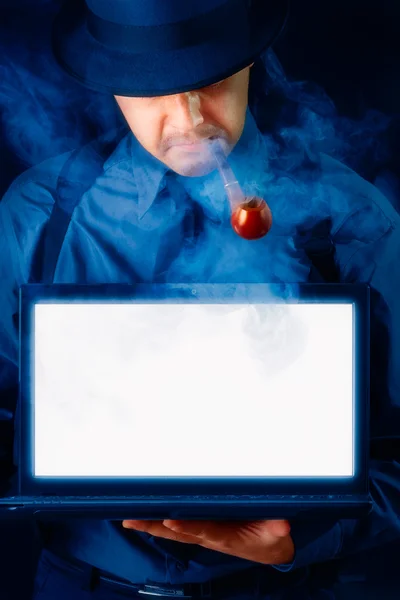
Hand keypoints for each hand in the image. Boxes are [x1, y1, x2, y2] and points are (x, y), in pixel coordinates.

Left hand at [122, 519, 294, 564]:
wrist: (271, 550)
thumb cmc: (271, 538)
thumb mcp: (278, 534)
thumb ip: (277, 528)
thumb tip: (282, 525)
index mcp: (226, 537)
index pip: (203, 531)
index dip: (187, 527)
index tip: (170, 521)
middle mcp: (210, 536)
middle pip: (179, 532)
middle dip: (155, 526)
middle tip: (132, 519)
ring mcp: (204, 534)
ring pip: (173, 531)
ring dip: (151, 525)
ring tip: (129, 519)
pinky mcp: (203, 529)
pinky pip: (177, 528)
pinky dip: (160, 524)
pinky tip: (145, 518)